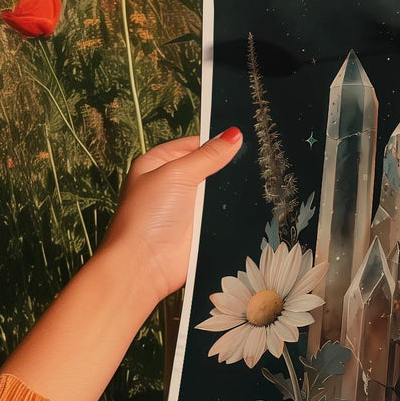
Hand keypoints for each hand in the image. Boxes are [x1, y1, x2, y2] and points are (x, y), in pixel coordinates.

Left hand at [99, 129, 242, 303]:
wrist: (145, 265)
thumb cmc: (146, 218)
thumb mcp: (177, 174)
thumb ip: (207, 156)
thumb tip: (232, 135)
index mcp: (158, 163)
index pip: (194, 144)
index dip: (216, 141)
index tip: (241, 138)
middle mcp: (172, 184)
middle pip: (207, 167)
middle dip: (226, 166)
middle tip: (252, 158)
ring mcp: (187, 207)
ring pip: (217, 191)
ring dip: (229, 190)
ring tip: (253, 180)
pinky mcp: (200, 228)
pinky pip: (221, 214)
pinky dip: (231, 210)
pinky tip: (247, 204)